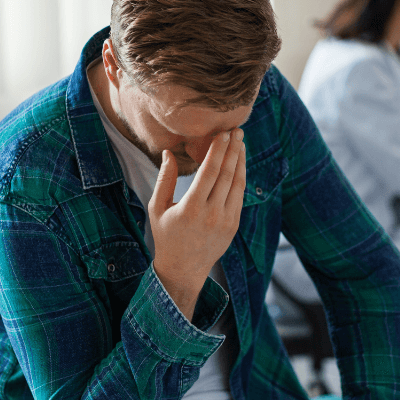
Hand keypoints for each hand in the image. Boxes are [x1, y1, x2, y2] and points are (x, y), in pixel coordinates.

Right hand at [148, 129, 245, 318]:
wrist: (183, 269)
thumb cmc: (166, 236)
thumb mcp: (157, 208)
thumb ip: (164, 179)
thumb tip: (169, 151)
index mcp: (191, 209)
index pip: (209, 172)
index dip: (218, 151)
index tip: (223, 133)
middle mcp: (212, 214)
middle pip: (227, 174)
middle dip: (233, 149)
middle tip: (237, 130)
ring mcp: (226, 220)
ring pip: (237, 183)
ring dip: (241, 160)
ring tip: (241, 142)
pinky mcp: (234, 225)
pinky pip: (240, 195)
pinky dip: (241, 177)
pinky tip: (240, 163)